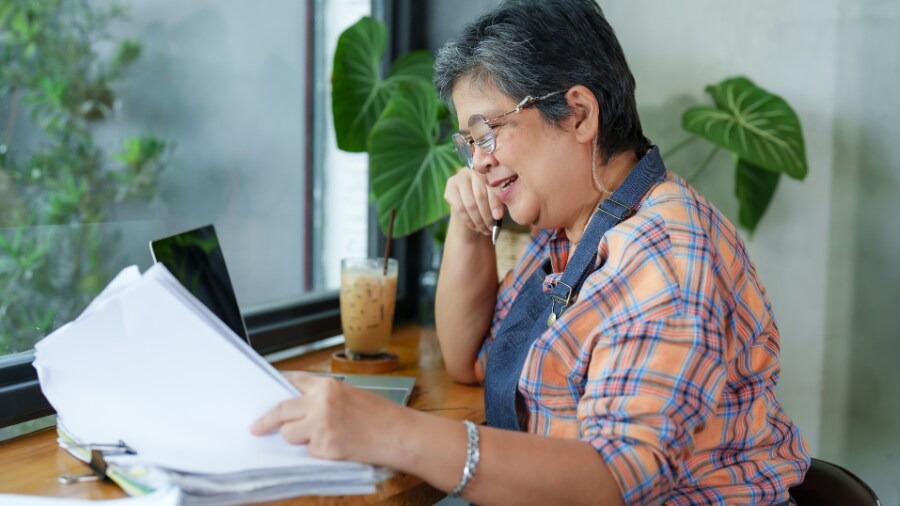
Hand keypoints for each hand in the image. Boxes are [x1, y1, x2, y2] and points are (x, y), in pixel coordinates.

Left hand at [250, 371, 407, 463]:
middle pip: (281, 410)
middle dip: (267, 421)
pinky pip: (308, 451)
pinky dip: (317, 451)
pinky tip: (336, 446)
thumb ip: (324, 398)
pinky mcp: (324, 447)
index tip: (267, 391)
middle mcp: (320, 403)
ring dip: (298, 438)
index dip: (278, 386)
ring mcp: (320, 426)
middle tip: (256, 427)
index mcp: (328, 386)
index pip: (293, 381)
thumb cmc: (381, 415)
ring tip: (321, 437)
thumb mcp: (351, 395)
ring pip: (289, 434)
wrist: (399, 434)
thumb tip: (299, 407)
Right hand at [444, 168, 503, 236]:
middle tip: (491, 228)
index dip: (495, 203)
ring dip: (478, 220)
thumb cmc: (489, 202)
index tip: (498, 217)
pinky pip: (459, 208)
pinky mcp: (450, 187)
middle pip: (480, 195)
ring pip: (470, 203)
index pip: (492, 187)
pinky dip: (468, 220)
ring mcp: (459, 177)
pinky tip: (475, 227)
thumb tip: (497, 215)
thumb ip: (499, 204)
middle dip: (487, 215)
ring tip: (485, 230)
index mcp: (488, 169)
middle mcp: (473, 170)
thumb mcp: (497, 201)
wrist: (472, 206)